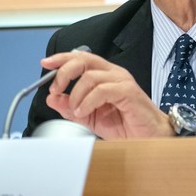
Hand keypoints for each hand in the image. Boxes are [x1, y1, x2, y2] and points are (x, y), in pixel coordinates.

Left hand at [42, 49, 173, 138]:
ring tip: (76, 111)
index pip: (81, 58)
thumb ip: (71, 107)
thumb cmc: (126, 125)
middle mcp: (114, 74)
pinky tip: (84, 112)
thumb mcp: (90, 117)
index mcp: (105, 76)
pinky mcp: (128, 91)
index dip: (62, 58)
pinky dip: (87, 102)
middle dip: (64, 73)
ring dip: (76, 95)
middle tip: (56, 90)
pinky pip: (101, 90)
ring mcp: (122, 81)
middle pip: (84, 60)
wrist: (149, 138)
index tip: (46, 63)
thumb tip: (52, 98)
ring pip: (90, 76)